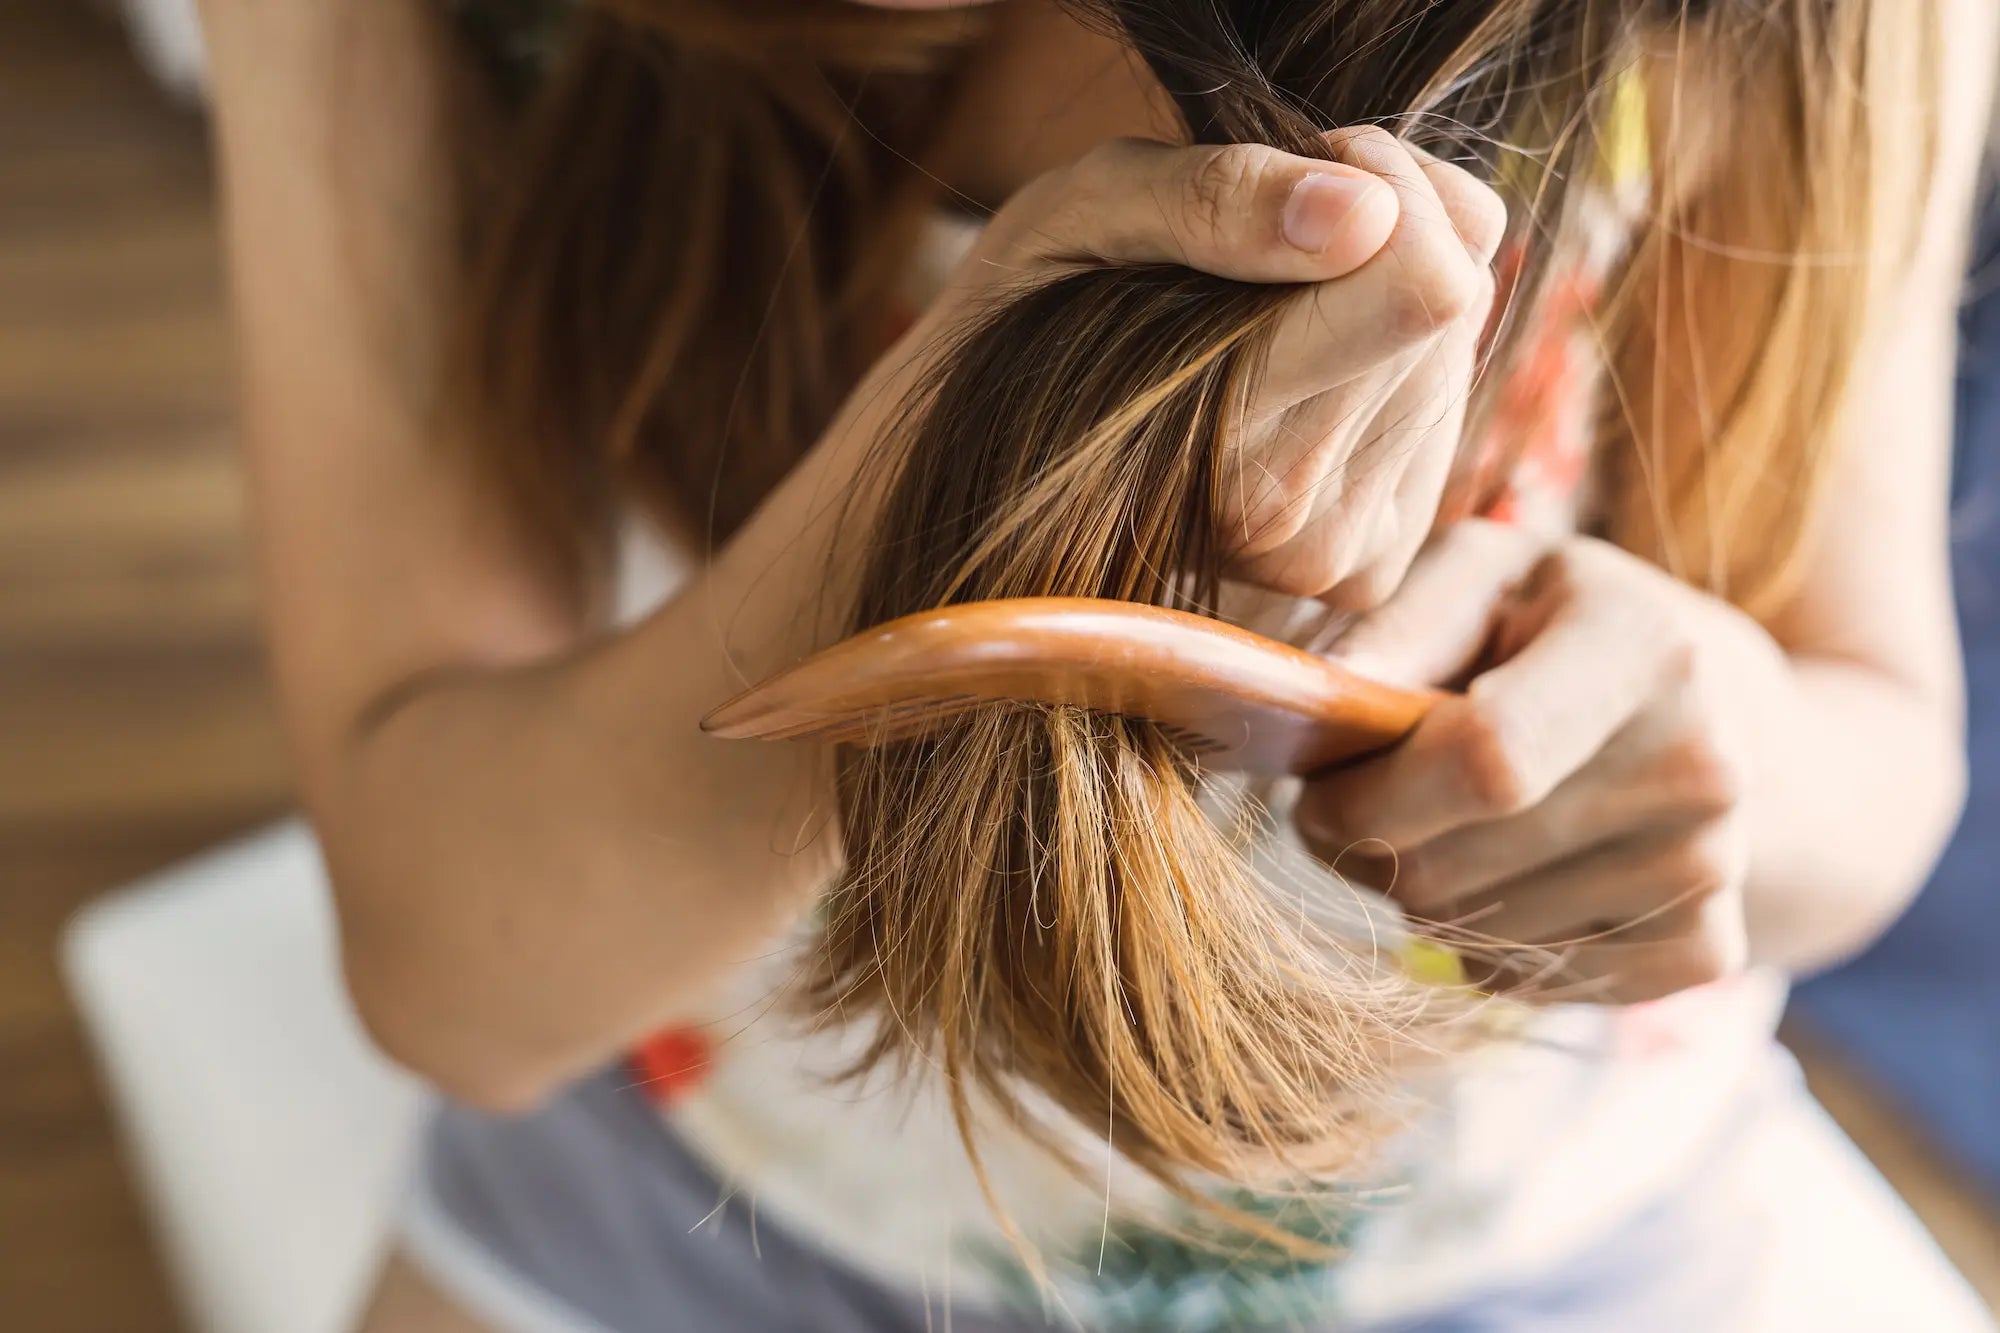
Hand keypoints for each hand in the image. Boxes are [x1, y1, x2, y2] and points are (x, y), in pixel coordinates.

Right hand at [901, 129, 1503, 607]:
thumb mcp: (1083, 211)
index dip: (1370, 188)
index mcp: (1223, 435)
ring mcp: (1332, 560)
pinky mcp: (1364, 570)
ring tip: (1260, 319)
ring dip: (1378, 299)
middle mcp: (1291, 524)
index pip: (1423, 284)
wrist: (978, 478)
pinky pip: (1445, 415)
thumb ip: (1214, 197)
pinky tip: (1293, 375)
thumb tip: (1365, 213)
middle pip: (1451, 304)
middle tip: (1261, 251)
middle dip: (1377, 238)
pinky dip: (1385, 367)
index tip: (1287, 183)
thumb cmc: (1024, 324)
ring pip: (1455, 352)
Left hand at [1295, 522, 1792, 1002]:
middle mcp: (1698, 763)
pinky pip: (1523, 983)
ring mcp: (1710, 866)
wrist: (1718, 711)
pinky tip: (1507, 874)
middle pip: (1457, 867)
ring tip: (1443, 827)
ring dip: (1419, 897)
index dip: (1369, 796)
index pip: (1486, 759)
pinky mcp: (1705, 949)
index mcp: (1642, 645)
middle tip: (1358, 808)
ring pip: (1475, 937)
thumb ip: (1401, 625)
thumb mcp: (1486, 578)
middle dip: (1369, 851)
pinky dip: (1480, 946)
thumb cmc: (1557, 628)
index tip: (1317, 791)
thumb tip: (1324, 698)